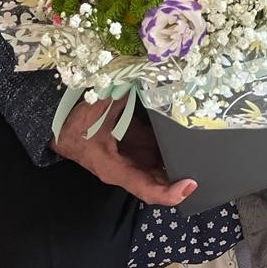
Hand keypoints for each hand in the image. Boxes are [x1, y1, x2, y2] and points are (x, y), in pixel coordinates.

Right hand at [51, 97, 197, 204]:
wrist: (59, 122)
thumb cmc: (74, 123)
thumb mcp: (94, 111)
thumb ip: (115, 95)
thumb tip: (135, 76)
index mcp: (115, 169)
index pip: (146, 189)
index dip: (168, 192)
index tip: (190, 185)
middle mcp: (126, 167)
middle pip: (158, 180)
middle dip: (181, 176)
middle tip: (207, 168)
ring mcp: (131, 155)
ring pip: (159, 164)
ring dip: (178, 159)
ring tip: (204, 151)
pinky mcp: (133, 142)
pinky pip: (156, 147)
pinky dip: (171, 143)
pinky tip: (187, 133)